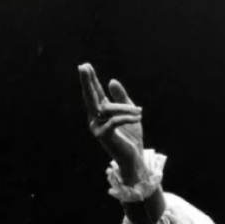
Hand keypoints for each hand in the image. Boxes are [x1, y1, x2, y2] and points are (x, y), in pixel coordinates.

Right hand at [78, 63, 144, 183]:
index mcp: (101, 112)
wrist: (135, 157)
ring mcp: (97, 127)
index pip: (95, 93)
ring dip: (126, 108)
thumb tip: (111, 81)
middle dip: (88, 82)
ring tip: (141, 112)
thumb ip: (122, 99)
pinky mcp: (103, 136)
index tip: (86, 65)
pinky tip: (139, 118)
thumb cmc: (131, 137)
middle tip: (83, 67)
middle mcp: (95, 118)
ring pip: (108, 109)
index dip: (91, 80)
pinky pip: (114, 121)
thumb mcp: (131, 114)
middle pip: (90, 97)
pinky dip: (128, 118)